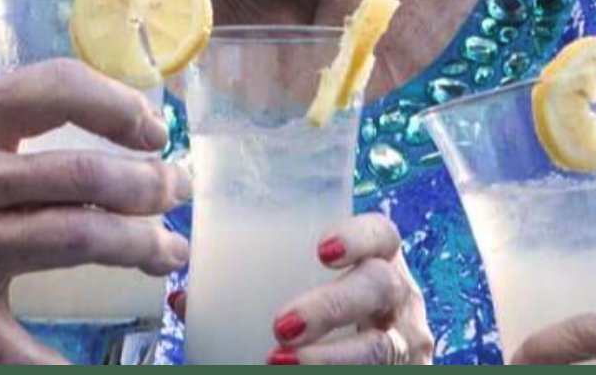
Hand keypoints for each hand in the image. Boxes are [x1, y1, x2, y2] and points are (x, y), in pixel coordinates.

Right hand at [0, 58, 187, 363]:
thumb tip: (79, 105)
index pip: (56, 90)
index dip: (118, 105)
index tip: (149, 125)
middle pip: (83, 175)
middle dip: (148, 184)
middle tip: (171, 190)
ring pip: (74, 241)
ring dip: (137, 246)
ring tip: (165, 249)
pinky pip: (18, 342)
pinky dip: (62, 362)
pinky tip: (101, 364)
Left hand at [266, 214, 430, 364]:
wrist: (361, 356)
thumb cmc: (321, 307)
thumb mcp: (310, 279)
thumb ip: (278, 266)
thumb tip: (187, 256)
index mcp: (380, 259)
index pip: (382, 234)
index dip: (357, 237)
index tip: (322, 251)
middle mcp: (401, 297)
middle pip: (380, 288)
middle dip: (331, 307)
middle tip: (282, 326)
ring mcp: (408, 342)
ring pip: (380, 347)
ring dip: (329, 357)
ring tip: (279, 361)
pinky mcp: (408, 372)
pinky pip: (380, 372)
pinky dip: (337, 373)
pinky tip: (298, 373)